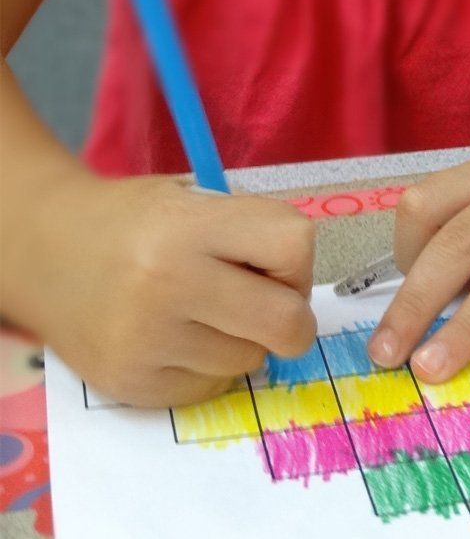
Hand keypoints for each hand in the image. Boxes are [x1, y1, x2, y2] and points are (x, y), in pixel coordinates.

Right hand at [15, 170, 315, 406]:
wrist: (49, 252)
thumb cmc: (137, 221)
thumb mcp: (192, 201)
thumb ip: (248, 233)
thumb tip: (301, 291)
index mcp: (190, 225)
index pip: (293, 245)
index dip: (296, 260)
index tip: (274, 263)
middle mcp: (168, 283)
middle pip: (286, 322)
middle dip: (290, 317)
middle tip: (265, 304)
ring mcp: (148, 340)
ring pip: (250, 360)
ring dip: (242, 341)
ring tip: (202, 313)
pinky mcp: (133, 385)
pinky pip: (212, 388)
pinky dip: (207, 368)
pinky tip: (177, 338)